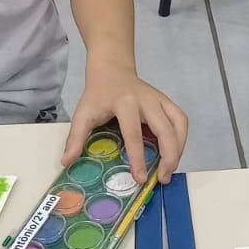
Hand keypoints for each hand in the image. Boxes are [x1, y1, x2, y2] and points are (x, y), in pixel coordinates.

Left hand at [62, 64, 186, 183]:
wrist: (112, 70)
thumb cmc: (98, 94)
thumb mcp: (83, 113)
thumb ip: (75, 137)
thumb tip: (66, 162)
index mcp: (124, 103)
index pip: (134, 135)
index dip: (138, 158)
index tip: (140, 178)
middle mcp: (146, 99)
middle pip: (165, 129)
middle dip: (168, 156)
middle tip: (162, 178)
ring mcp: (159, 99)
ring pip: (179, 124)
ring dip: (179, 148)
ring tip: (170, 169)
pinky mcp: (166, 101)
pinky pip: (181, 120)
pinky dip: (182, 138)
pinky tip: (174, 152)